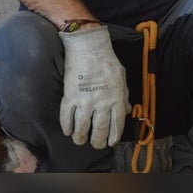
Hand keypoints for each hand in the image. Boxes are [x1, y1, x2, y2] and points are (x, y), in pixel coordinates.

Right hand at [59, 26, 130, 148]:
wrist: (88, 48)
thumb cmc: (108, 61)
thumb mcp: (122, 77)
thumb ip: (124, 95)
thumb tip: (126, 110)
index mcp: (117, 97)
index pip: (117, 124)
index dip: (114, 136)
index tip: (111, 142)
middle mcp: (101, 102)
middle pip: (99, 130)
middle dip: (97, 141)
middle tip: (96, 144)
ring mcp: (84, 101)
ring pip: (81, 128)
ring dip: (81, 137)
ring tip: (80, 140)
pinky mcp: (69, 97)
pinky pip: (66, 118)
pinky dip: (67, 127)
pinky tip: (68, 131)